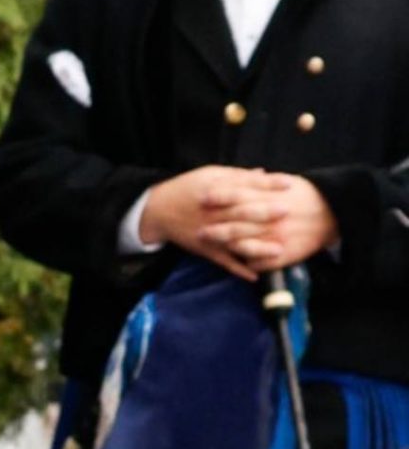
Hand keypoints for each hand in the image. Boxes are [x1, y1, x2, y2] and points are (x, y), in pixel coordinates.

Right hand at [142, 167, 337, 279]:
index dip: (267, 185)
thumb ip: (237, 176)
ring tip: (278, 250)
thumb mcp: (210, 174)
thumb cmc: (187, 188)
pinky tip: (255, 275)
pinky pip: (223, 262)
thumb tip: (264, 173)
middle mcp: (213, 212)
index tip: (289, 183)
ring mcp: (209, 233)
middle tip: (287, 211)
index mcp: (215, 190)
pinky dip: (238, 270)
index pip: (245, 186)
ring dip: (257, 247)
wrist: (159, 210)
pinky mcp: (205, 249)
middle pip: (241, 212)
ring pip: (235, 240)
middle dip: (264, 213)